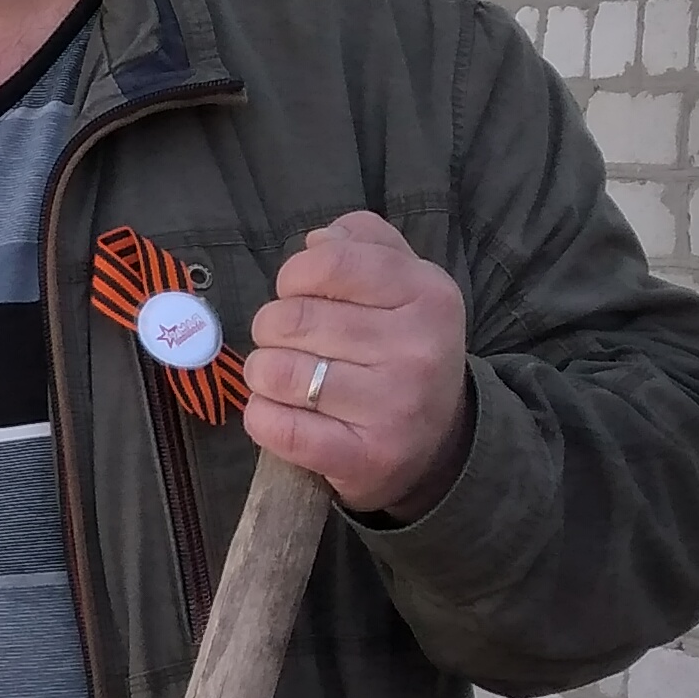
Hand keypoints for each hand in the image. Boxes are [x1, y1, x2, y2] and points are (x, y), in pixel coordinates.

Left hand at [242, 212, 472, 520]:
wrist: (437, 441)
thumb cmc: (401, 349)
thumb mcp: (403, 282)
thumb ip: (364, 243)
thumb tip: (316, 240)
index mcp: (427, 293)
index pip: (329, 262)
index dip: (294, 276)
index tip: (297, 294)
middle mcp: (417, 348)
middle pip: (291, 319)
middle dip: (271, 329)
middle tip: (289, 344)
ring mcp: (393, 407)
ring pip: (275, 372)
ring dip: (262, 373)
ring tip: (285, 379)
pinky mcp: (364, 458)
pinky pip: (274, 425)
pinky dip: (261, 416)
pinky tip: (281, 414)